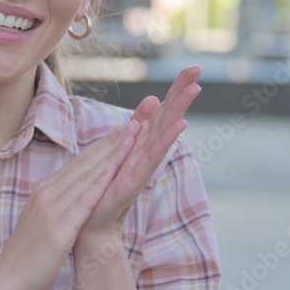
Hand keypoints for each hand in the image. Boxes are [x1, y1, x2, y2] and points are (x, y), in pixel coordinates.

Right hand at [0, 118, 142, 289]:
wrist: (8, 280)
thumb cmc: (28, 256)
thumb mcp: (42, 222)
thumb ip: (57, 206)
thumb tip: (73, 195)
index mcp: (43, 192)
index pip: (76, 163)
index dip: (99, 146)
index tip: (118, 132)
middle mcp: (47, 195)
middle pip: (83, 164)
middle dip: (109, 143)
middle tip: (131, 125)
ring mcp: (52, 210)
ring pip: (86, 177)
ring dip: (110, 156)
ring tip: (131, 139)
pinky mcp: (59, 229)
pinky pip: (84, 201)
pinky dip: (100, 183)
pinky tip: (114, 171)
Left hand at [77, 65, 201, 243]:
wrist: (91, 223)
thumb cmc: (106, 186)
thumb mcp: (121, 147)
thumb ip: (138, 125)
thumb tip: (153, 99)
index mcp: (142, 143)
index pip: (162, 111)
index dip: (176, 89)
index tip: (193, 67)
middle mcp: (147, 152)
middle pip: (167, 117)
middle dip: (181, 92)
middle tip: (198, 68)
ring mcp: (143, 165)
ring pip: (164, 132)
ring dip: (179, 109)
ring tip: (194, 89)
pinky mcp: (135, 180)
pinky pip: (152, 156)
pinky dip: (167, 140)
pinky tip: (180, 125)